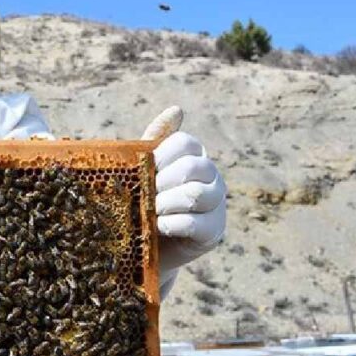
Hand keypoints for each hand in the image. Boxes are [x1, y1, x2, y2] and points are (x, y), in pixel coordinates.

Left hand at [142, 107, 227, 297]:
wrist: (141, 245)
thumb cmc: (139, 199)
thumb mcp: (142, 168)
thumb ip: (154, 140)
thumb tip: (177, 109)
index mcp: (193, 156)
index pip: (185, 143)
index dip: (161, 156)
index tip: (142, 171)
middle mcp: (211, 176)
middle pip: (192, 167)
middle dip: (162, 181)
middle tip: (144, 195)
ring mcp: (216, 203)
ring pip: (196, 194)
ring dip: (166, 203)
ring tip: (150, 211)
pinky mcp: (215, 231)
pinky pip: (197, 223)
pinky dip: (173, 224)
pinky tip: (158, 227)